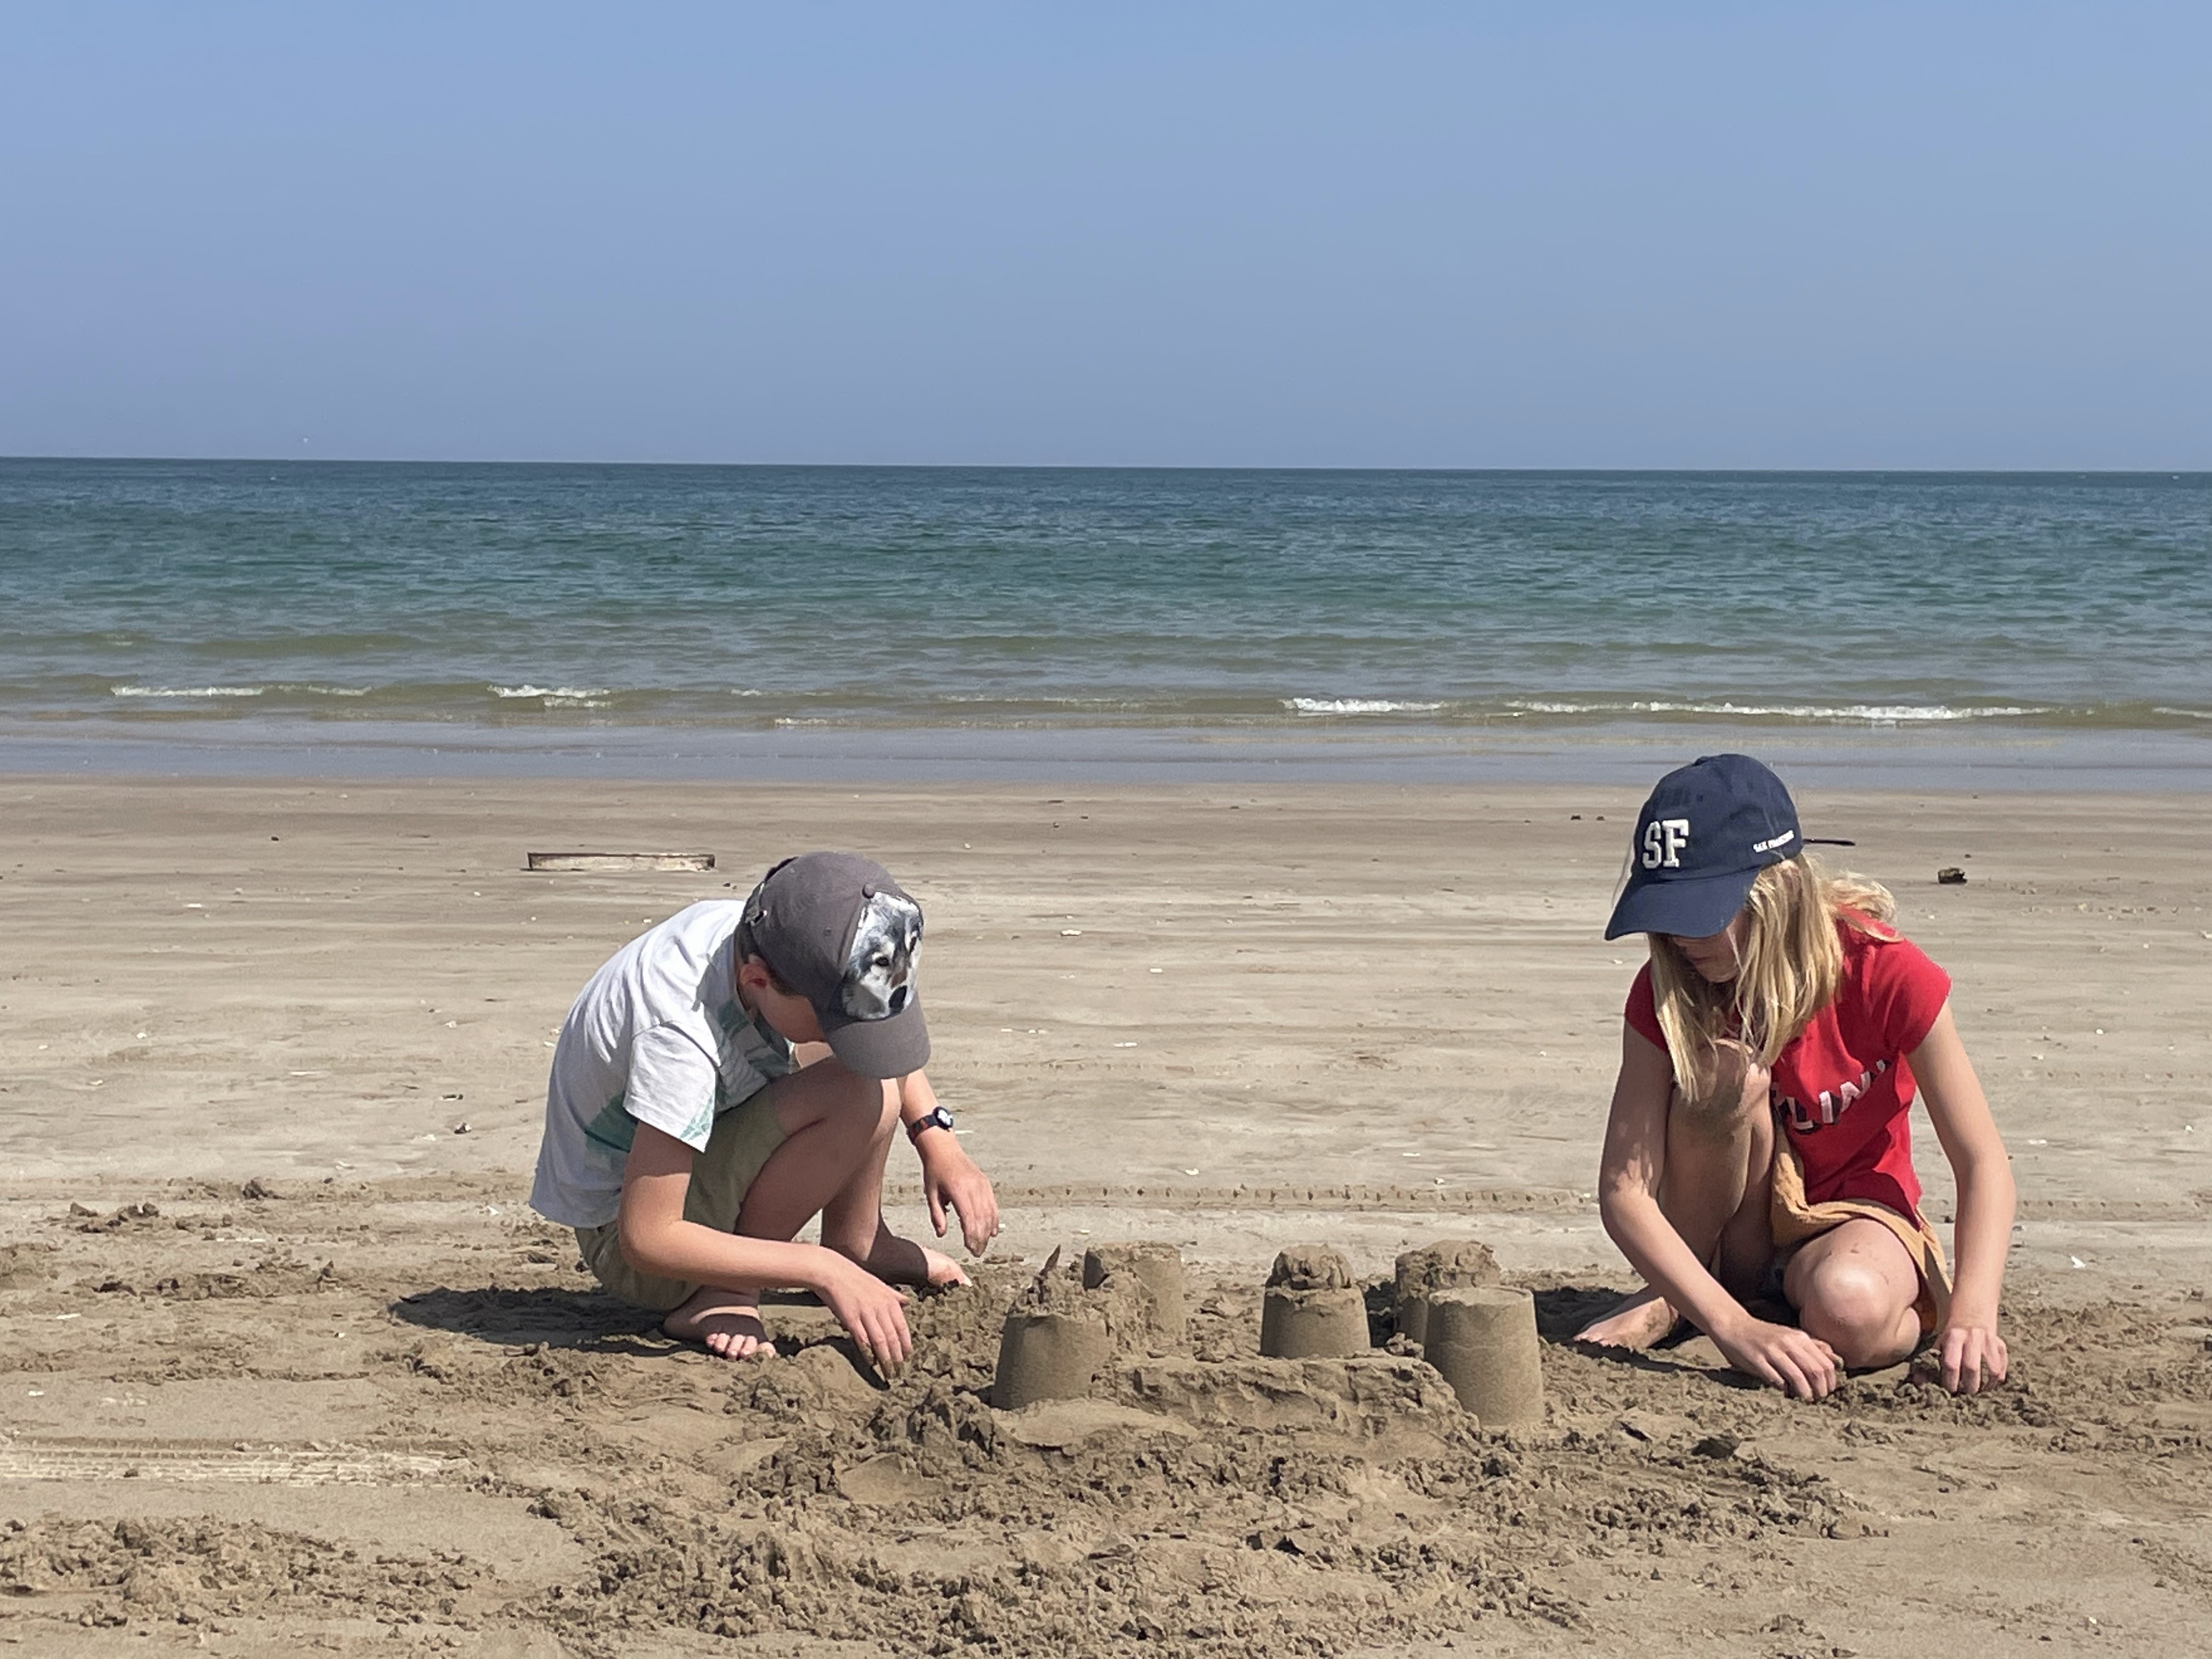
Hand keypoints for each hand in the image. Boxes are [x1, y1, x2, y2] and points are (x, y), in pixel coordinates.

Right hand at [813, 1252, 913, 1376]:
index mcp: (889, 1299)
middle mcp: (880, 1307)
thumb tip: (907, 1301)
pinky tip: (871, 1362)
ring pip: (880, 1340)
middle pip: (893, 1336)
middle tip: (901, 1371)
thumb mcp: (879, 1284)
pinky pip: (862, 1339)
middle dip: (898, 1356)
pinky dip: (868, 1352)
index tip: (908, 1357)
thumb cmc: (854, 1278)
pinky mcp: (851, 1318)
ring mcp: (866, 1312)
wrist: (831, 1271)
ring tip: (889, 1372)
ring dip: (886, 1359)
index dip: (906, 1344)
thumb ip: (893, 1295)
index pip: (902, 1327)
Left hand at [918, 1135, 999, 1254]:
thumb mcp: (930, 1194)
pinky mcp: (986, 1184)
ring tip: (983, 1245)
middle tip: (976, 1253)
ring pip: (990, 1214)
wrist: (944, 1149)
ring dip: (988, 1232)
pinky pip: (993, 1205)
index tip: (969, 1248)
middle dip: (980, 1239)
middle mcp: (974, 1187)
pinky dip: (994, 1220)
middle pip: (982, 1219)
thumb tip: (941, 1234)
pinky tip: (992, 1231)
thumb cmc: (935, 1170)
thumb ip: (937, 1215)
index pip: (969, 1219)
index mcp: (959, 1190)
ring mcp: (982, 1185)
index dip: (971, 1237)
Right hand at [1713, 1317, 1841, 1400]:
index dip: (1830, 1382)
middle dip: (1820, 1390)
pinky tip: (1784, 1392)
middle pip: (1815, 1371)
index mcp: (1800, 1337)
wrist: (1733, 1325)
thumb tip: (1836, 1361)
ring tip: (1803, 1399)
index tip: (1826, 1391)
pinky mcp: (1757, 1360)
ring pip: (1798, 1377)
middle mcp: (1788, 1342)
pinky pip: (1776, 1379)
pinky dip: (1784, 1389)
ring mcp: (1772, 1351)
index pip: (1826, 1363)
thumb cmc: (1764, 1335)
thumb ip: (1812, 1346)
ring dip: (1804, 1393)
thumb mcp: (1791, 1336)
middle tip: (1816, 1398)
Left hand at [1934, 1320, 2007, 1393]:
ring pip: (1992, 1370)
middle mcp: (1973, 1337)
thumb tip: (1918, 1383)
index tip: (1950, 1390)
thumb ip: (1928, 1363)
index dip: (1950, 1381)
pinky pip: (2003, 1367)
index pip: (1951, 1364)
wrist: (1972, 1318)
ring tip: (1979, 1391)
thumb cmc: (1952, 1338)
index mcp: (1953, 1336)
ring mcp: (1989, 1341)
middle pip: (1972, 1368)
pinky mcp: (2001, 1345)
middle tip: (1966, 1393)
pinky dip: (1997, 1379)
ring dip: (1986, 1385)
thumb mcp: (1939, 1345)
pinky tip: (1989, 1384)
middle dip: (1969, 1386)